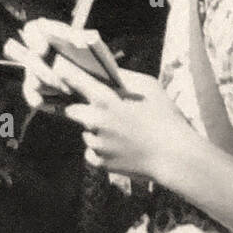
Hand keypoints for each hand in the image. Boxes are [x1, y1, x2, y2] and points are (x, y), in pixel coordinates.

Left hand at [7, 20, 196, 181]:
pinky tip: (122, 147)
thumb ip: (123, 78)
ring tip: (122, 132)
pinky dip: (102, 150)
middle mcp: (94, 121)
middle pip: (71, 110)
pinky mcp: (99, 163)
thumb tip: (107, 72)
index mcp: (105, 100)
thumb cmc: (165, 117)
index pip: (73, 80)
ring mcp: (96, 144)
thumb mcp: (148, 87)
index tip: (58, 69)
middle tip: (100, 109)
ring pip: (86, 132)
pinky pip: (92, 152)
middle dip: (81, 108)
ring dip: (95, 130)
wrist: (174, 156)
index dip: (64, 74)